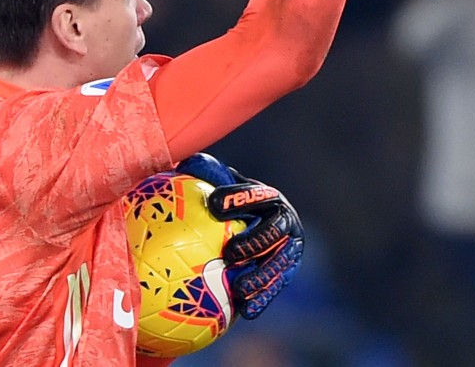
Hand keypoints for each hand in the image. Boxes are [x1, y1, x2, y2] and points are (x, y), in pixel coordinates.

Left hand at [176, 153, 303, 319]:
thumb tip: (185, 162)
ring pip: (280, 262)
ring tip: (238, 289)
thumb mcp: (217, 186)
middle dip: (256, 240)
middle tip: (229, 253)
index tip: (213, 204)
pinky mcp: (286, 272)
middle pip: (276, 229)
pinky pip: (276, 286)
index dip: (238, 197)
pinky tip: (246, 311)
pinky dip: (263, 297)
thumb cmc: (224, 206)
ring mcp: (289, 247)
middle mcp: (284, 220)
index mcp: (267, 197)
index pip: (256, 193)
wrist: (249, 231)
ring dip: (261, 276)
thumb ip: (205, 174)